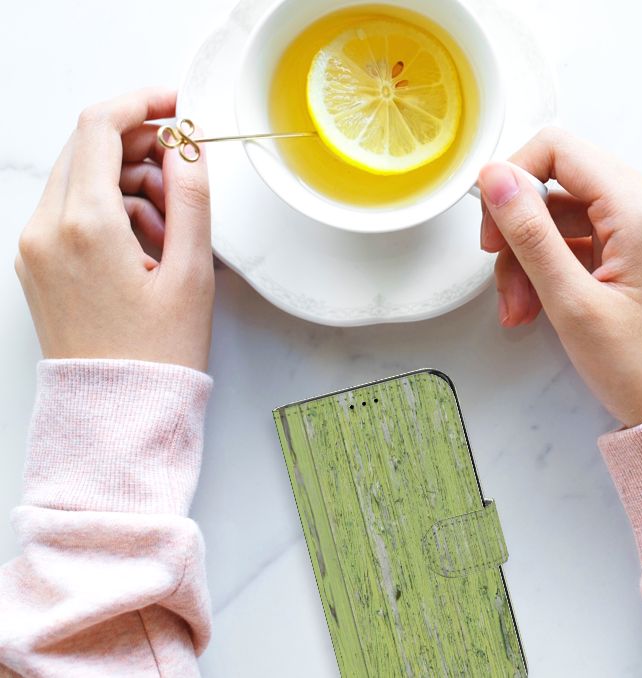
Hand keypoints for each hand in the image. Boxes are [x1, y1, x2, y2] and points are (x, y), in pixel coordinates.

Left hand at [15, 88, 213, 371]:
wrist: (117, 412)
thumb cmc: (157, 354)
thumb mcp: (191, 273)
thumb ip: (192, 198)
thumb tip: (188, 147)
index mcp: (85, 225)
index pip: (101, 127)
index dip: (143, 103)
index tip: (177, 105)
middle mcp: (47, 229)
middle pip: (88, 148)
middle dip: (141, 147)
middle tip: (185, 174)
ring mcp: (35, 246)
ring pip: (81, 178)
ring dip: (129, 182)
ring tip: (173, 228)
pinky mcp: (37, 263)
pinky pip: (72, 210)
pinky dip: (111, 210)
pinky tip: (147, 245)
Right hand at [478, 128, 641, 426]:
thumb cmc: (641, 366)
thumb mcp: (571, 301)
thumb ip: (530, 233)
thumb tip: (494, 177)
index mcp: (640, 207)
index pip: (558, 149)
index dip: (513, 179)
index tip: (493, 227)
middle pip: (557, 182)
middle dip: (519, 230)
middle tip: (502, 278)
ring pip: (561, 214)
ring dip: (529, 257)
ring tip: (520, 309)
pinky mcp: (637, 245)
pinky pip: (578, 237)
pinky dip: (551, 267)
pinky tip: (537, 306)